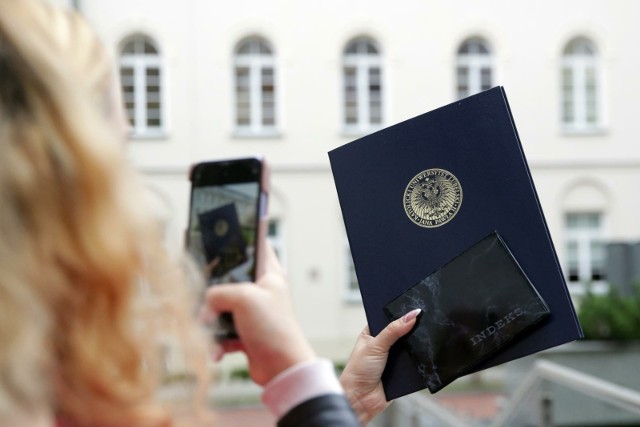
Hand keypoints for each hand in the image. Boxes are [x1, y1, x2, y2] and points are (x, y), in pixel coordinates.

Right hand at [204, 244, 315, 384]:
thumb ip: (219, 293)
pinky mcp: (245, 334)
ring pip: (221, 308)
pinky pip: (222, 333)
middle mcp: (261, 291)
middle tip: (201, 294)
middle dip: (212, 291)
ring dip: (211, 322)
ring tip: (207, 330)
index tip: (217, 238)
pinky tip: (217, 351)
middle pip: (229, 280)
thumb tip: (204, 307)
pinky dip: (217, 343)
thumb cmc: (273, 327)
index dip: (239, 239)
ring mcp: (252, 313)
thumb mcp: (244, 298)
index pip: (257, 245)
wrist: (282, 368)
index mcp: (269, 274)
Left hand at [339, 309, 419, 424]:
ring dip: (416, 346)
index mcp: (373, 333)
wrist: (360, 400)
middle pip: (403, 332)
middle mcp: (383, 345)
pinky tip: (427, 354)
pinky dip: (420, 361)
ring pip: (411, 348)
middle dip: (411, 329)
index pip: (389, 318)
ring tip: (428, 335)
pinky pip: (415, 363)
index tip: (415, 304)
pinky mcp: (402, 372)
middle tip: (425, 318)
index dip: (400, 312)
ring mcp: (394, 358)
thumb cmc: (358, 371)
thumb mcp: (375, 345)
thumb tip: (412, 315)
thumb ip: (393, 330)